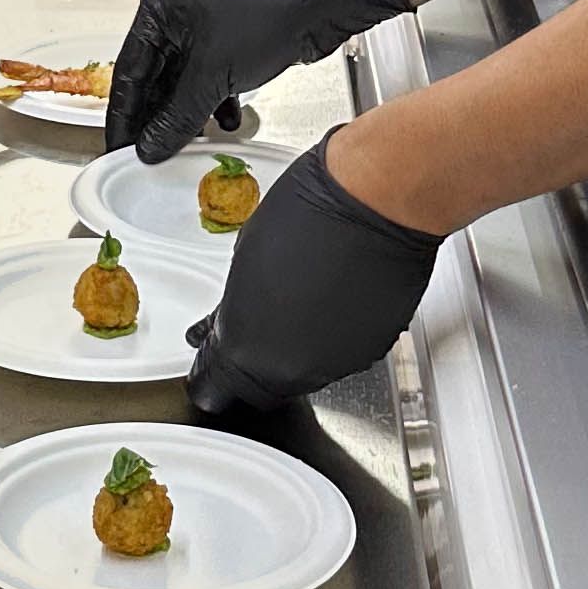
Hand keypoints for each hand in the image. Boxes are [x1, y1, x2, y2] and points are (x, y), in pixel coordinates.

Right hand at [107, 0, 406, 159]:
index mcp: (160, 1)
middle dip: (158, 114)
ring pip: (184, 75)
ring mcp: (206, 17)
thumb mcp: (213, 75)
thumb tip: (151, 145)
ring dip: (187, 110)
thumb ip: (177, 117)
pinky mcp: (232, 30)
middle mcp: (178, 5)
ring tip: (186, 140)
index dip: (124, 113)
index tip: (119, 144)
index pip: (128, 67)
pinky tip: (226, 120)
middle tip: (150, 149)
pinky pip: (210, 71)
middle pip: (156, 73)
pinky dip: (214, 97)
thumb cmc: (271, 9)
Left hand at [187, 137, 443, 417]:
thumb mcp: (244, 260)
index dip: (211, 372)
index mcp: (248, 347)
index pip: (216, 388)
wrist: (375, 200)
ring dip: (301, 343)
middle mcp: (295, 367)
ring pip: (309, 369)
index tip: (212, 359)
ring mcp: (338, 361)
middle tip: (260, 324)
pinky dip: (336, 331)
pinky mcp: (375, 347)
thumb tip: (238, 317)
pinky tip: (336, 296)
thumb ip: (237, 307)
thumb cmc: (311, 211)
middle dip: (258, 359)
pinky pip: (344, 351)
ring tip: (305, 297)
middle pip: (266, 385)